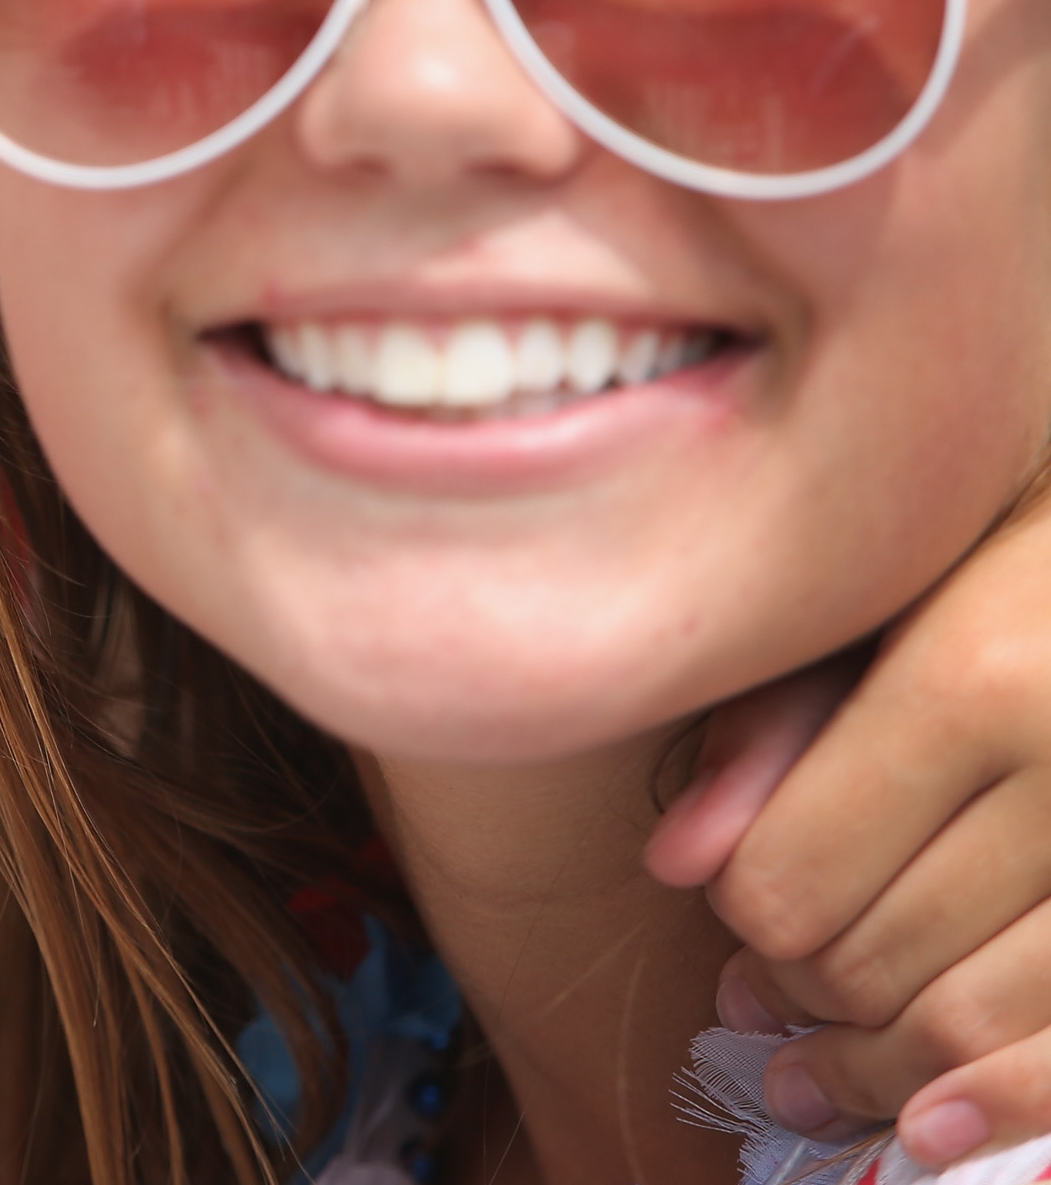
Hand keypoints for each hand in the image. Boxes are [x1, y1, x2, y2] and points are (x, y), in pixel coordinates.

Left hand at [646, 497, 1050, 1165]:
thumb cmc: (1019, 566)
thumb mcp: (902, 593)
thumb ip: (781, 718)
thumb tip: (675, 863)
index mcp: (984, 678)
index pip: (790, 875)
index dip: (743, 914)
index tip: (736, 908)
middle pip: (872, 959)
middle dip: (801, 991)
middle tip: (764, 992)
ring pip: (971, 1026)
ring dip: (874, 1070)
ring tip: (811, 1074)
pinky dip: (998, 1105)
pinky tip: (930, 1125)